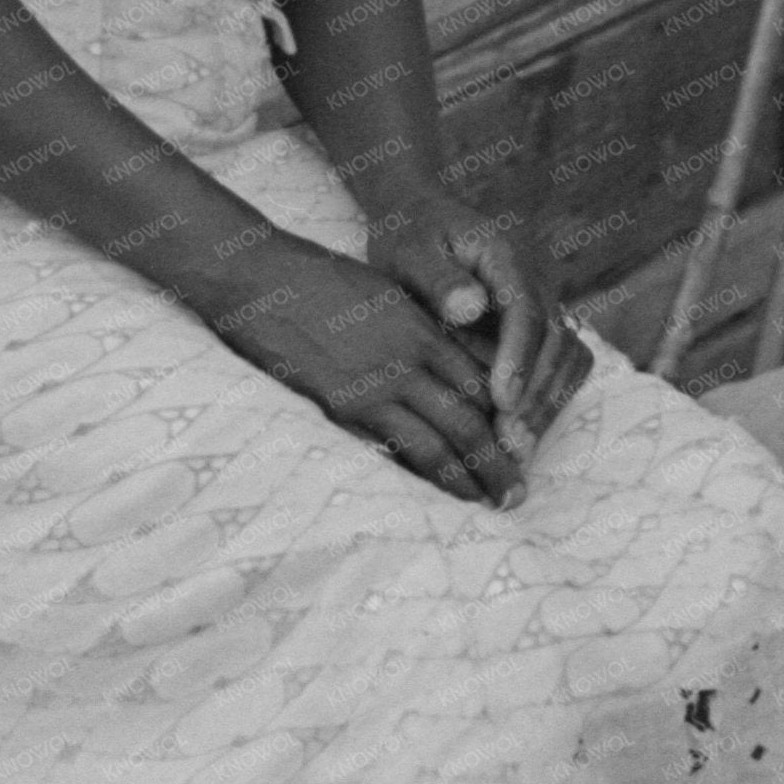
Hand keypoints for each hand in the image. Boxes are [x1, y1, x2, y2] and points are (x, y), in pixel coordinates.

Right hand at [204, 238, 528, 506]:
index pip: (483, 381)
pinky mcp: (342, 409)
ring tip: (489, 503)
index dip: (508, 417)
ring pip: (437, 445)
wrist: (261, 280)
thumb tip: (459, 367)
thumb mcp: (387, 293)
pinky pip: (392, 451)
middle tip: (518, 492)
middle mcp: (407, 361)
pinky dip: (420, 476)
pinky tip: (434, 494)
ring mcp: (374, 388)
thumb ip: (424, 330)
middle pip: (470, 421)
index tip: (523, 443)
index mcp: (422, 329)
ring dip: (468, 479)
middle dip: (499, 461)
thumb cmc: (322, 281)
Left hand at [368, 193, 596, 469]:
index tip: (502, 402)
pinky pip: (565, 364)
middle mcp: (539, 277)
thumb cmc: (411, 238)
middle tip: (510, 444)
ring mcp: (548, 301)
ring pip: (569, 357)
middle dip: (536, 395)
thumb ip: (436, 277)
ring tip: (516, 450)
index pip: (526, 309)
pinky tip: (521, 434)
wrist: (423, 223)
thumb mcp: (410, 249)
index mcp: (506, 254)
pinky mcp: (546, 325)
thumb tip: (471, 308)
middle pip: (557, 340)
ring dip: (547, 404)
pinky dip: (550, 399)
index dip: (519, 358)